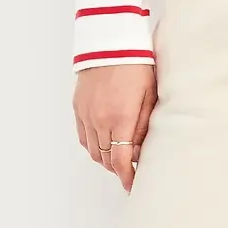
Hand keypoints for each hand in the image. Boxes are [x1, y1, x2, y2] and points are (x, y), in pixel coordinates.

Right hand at [74, 63, 157, 190]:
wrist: (110, 42)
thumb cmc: (136, 65)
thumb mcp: (150, 96)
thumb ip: (144, 126)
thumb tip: (138, 150)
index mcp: (120, 119)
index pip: (121, 161)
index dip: (127, 178)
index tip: (133, 186)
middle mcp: (99, 120)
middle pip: (107, 159)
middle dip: (119, 169)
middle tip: (131, 172)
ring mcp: (86, 114)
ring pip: (93, 151)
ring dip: (106, 159)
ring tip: (119, 159)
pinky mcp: (78, 108)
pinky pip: (84, 137)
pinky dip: (93, 146)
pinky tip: (104, 144)